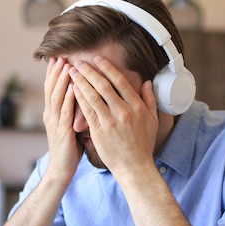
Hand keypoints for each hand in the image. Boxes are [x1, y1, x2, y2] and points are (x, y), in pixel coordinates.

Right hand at [42, 57, 82, 180]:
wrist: (62, 169)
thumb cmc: (69, 149)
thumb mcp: (70, 126)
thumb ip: (73, 111)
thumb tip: (82, 96)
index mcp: (52, 114)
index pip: (51, 89)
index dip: (54, 73)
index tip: (59, 57)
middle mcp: (50, 116)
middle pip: (51, 89)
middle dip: (55, 72)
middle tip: (60, 55)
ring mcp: (55, 124)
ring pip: (56, 98)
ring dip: (61, 81)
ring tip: (66, 66)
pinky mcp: (62, 132)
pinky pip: (65, 112)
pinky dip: (69, 99)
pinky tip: (74, 88)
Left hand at [69, 56, 158, 178]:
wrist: (134, 167)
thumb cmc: (143, 145)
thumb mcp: (152, 120)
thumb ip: (149, 100)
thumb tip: (146, 82)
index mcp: (137, 107)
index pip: (120, 82)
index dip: (108, 68)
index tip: (98, 59)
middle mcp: (123, 112)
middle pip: (104, 86)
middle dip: (90, 72)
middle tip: (79, 62)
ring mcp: (110, 122)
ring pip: (93, 96)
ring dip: (81, 82)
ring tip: (72, 72)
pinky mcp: (99, 132)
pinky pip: (87, 111)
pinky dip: (80, 98)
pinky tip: (73, 90)